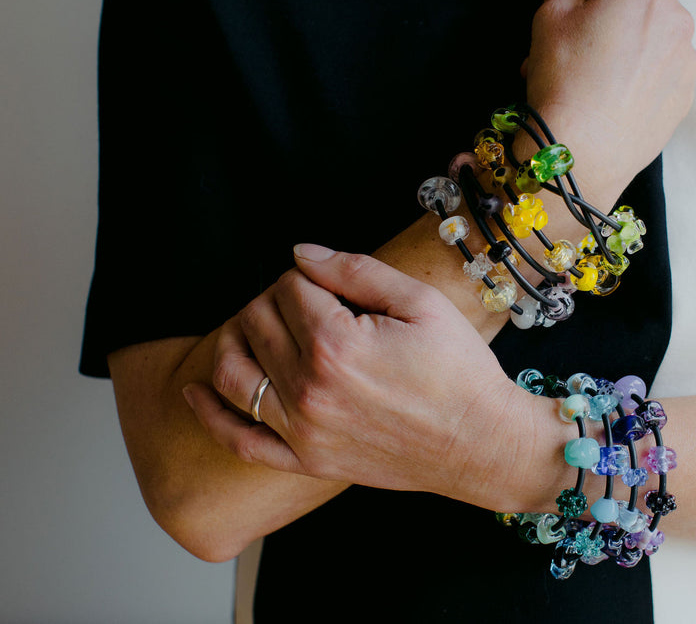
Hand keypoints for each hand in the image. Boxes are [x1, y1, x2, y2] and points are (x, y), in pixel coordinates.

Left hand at [184, 244, 541, 508]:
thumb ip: (355, 271)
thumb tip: (300, 255)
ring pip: (233, 373)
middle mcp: (308, 387)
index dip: (306, 276)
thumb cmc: (460, 371)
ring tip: (258, 331)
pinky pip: (240, 439)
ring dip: (236, 341)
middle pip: (256, 322)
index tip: (331, 285)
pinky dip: (210, 413)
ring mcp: (302, 430)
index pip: (288, 288)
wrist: (481, 442)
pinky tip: (195, 390)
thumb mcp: (420, 302)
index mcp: (336, 342)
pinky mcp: (305, 460)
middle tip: (309, 305)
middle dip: (275, 301)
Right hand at [524, 0, 695, 199]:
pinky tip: (607, 93)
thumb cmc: (563, 83)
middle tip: (579, 25)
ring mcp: (685, 64)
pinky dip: (641, 71)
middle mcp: (676, 24)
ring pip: (657, 35)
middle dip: (619, 0)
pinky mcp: (683, 98)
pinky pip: (664, 70)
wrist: (580, 156)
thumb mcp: (551, 17)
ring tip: (586, 68)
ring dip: (629, 38)